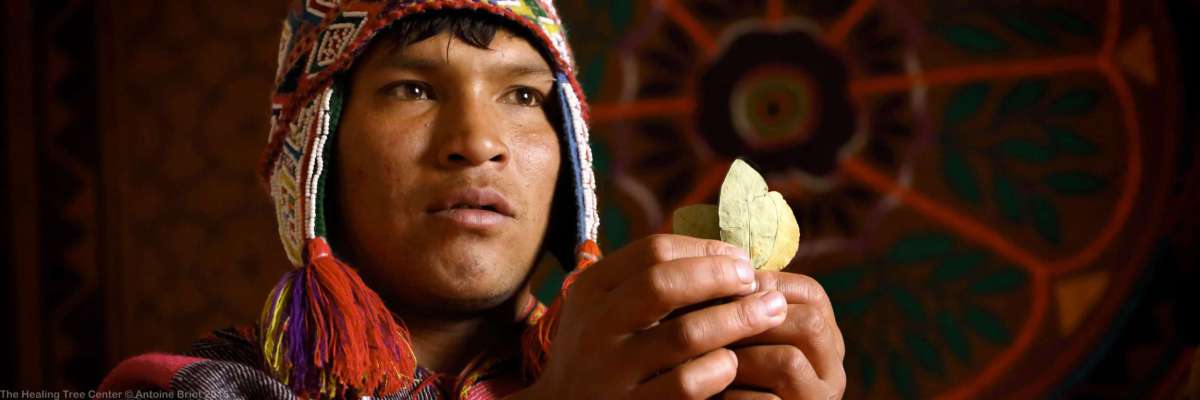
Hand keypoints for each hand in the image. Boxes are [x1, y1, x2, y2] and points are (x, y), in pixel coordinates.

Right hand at [518, 234, 789, 398]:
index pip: (653, 251)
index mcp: (592, 290)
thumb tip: (727, 251)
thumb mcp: (607, 309)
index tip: (740, 258)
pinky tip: (734, 362)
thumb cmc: (603, 353)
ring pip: (684, 335)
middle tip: (757, 280)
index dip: (705, 249)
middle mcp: (596, 328)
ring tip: (771, 311)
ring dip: (737, 318)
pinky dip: (719, 368)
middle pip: (664, 284)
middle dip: (720, 276)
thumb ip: (649, 280)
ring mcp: (612, 372)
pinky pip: (687, 383)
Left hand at [723, 272, 845, 399]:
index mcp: (825, 339)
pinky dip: (737, 397)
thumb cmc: (740, 378)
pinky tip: (720, 394)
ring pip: (789, 361)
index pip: (811, 293)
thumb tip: (732, 260)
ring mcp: (820, 398)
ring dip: (743, 358)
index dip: (768, 284)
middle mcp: (832, 369)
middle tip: (715, 327)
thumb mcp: (750, 339)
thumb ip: (749, 308)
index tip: (728, 290)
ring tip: (711, 361)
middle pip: (808, 322)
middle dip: (755, 320)